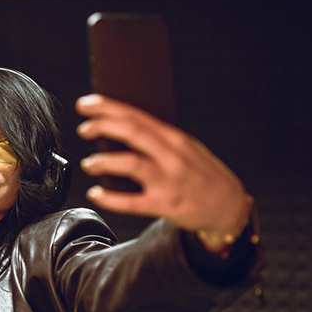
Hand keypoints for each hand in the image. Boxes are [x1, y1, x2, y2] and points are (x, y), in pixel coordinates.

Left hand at [76, 94, 250, 249]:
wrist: (227, 206)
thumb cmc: (201, 175)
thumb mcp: (185, 149)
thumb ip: (156, 140)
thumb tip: (119, 130)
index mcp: (174, 138)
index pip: (137, 115)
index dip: (108, 108)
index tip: (86, 104)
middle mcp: (172, 156)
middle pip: (132, 132)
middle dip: (103, 126)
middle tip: (83, 128)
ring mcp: (169, 180)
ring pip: (132, 164)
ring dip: (104, 161)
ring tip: (88, 163)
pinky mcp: (166, 205)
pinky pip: (132, 202)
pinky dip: (110, 198)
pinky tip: (96, 193)